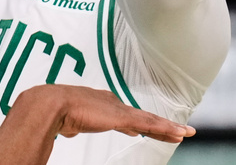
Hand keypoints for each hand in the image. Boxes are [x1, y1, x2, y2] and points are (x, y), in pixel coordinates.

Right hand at [0, 85, 194, 164]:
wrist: (50, 104)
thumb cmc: (53, 111)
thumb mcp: (69, 119)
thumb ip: (74, 123)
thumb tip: (69, 129)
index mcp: (100, 102)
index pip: (124, 113)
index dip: (137, 120)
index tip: (145, 126)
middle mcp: (112, 103)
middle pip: (141, 116)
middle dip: (159, 124)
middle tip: (177, 130)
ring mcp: (119, 110)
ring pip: (149, 120)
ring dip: (167, 127)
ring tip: (184, 133)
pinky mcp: (122, 117)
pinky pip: (149, 124)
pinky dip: (164, 129)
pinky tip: (177, 133)